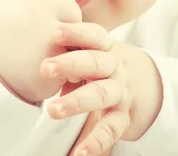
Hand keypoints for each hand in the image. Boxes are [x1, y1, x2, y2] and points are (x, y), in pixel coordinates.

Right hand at [0, 0, 81, 102]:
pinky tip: (58, 67)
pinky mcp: (55, 51)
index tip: (52, 15)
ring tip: (52, 52)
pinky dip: (74, 59)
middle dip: (66, 22)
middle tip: (49, 40)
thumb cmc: (9, 47)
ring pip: (77, 25)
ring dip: (72, 39)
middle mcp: (29, 8)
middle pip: (69, 5)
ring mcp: (43, 29)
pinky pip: (79, 47)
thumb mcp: (13, 13)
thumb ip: (38, 0)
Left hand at [41, 23, 162, 155]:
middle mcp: (115, 68)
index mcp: (106, 49)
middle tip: (45, 68)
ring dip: (77, 101)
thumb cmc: (103, 65)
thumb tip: (33, 45)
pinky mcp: (122, 117)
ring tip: (52, 110)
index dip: (76, 33)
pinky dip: (96, 141)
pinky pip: (110, 129)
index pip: (94, 36)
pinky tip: (80, 152)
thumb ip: (73, 49)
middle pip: (95, 63)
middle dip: (71, 64)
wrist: (144, 83)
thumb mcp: (93, 52)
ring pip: (101, 94)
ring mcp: (120, 93)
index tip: (54, 33)